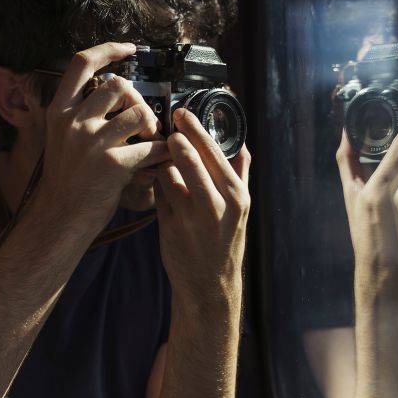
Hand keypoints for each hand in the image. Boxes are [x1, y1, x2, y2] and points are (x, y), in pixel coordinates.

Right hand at [35, 42, 169, 229]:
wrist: (59, 217)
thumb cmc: (66, 179)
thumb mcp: (61, 138)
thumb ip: (82, 113)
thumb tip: (115, 90)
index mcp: (59, 111)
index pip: (82, 62)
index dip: (108, 49)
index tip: (129, 48)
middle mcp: (73, 121)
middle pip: (119, 86)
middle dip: (138, 101)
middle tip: (142, 123)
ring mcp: (91, 141)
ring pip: (139, 114)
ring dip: (152, 128)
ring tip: (150, 144)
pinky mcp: (112, 163)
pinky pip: (152, 147)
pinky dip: (164, 153)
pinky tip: (161, 161)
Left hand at [154, 108, 250, 305]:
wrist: (209, 284)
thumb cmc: (225, 241)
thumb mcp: (242, 209)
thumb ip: (240, 174)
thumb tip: (240, 143)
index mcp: (237, 195)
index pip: (213, 151)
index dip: (195, 128)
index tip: (183, 113)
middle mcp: (216, 205)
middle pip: (189, 157)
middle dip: (175, 137)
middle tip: (167, 126)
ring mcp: (191, 217)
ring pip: (169, 172)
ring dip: (162, 160)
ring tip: (160, 153)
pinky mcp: (170, 226)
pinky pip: (158, 193)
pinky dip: (156, 181)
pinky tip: (155, 178)